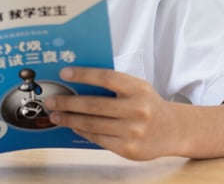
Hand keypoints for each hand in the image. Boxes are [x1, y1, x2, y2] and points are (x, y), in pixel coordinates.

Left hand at [45, 67, 179, 159]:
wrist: (172, 130)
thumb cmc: (147, 104)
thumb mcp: (137, 87)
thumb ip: (113, 84)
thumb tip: (76, 81)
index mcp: (138, 89)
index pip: (106, 77)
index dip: (84, 74)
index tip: (64, 73)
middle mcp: (138, 110)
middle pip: (94, 105)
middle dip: (68, 102)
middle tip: (51, 100)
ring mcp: (134, 131)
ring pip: (93, 124)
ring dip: (70, 119)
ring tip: (56, 115)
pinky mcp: (129, 149)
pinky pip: (98, 138)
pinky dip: (82, 131)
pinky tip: (72, 126)